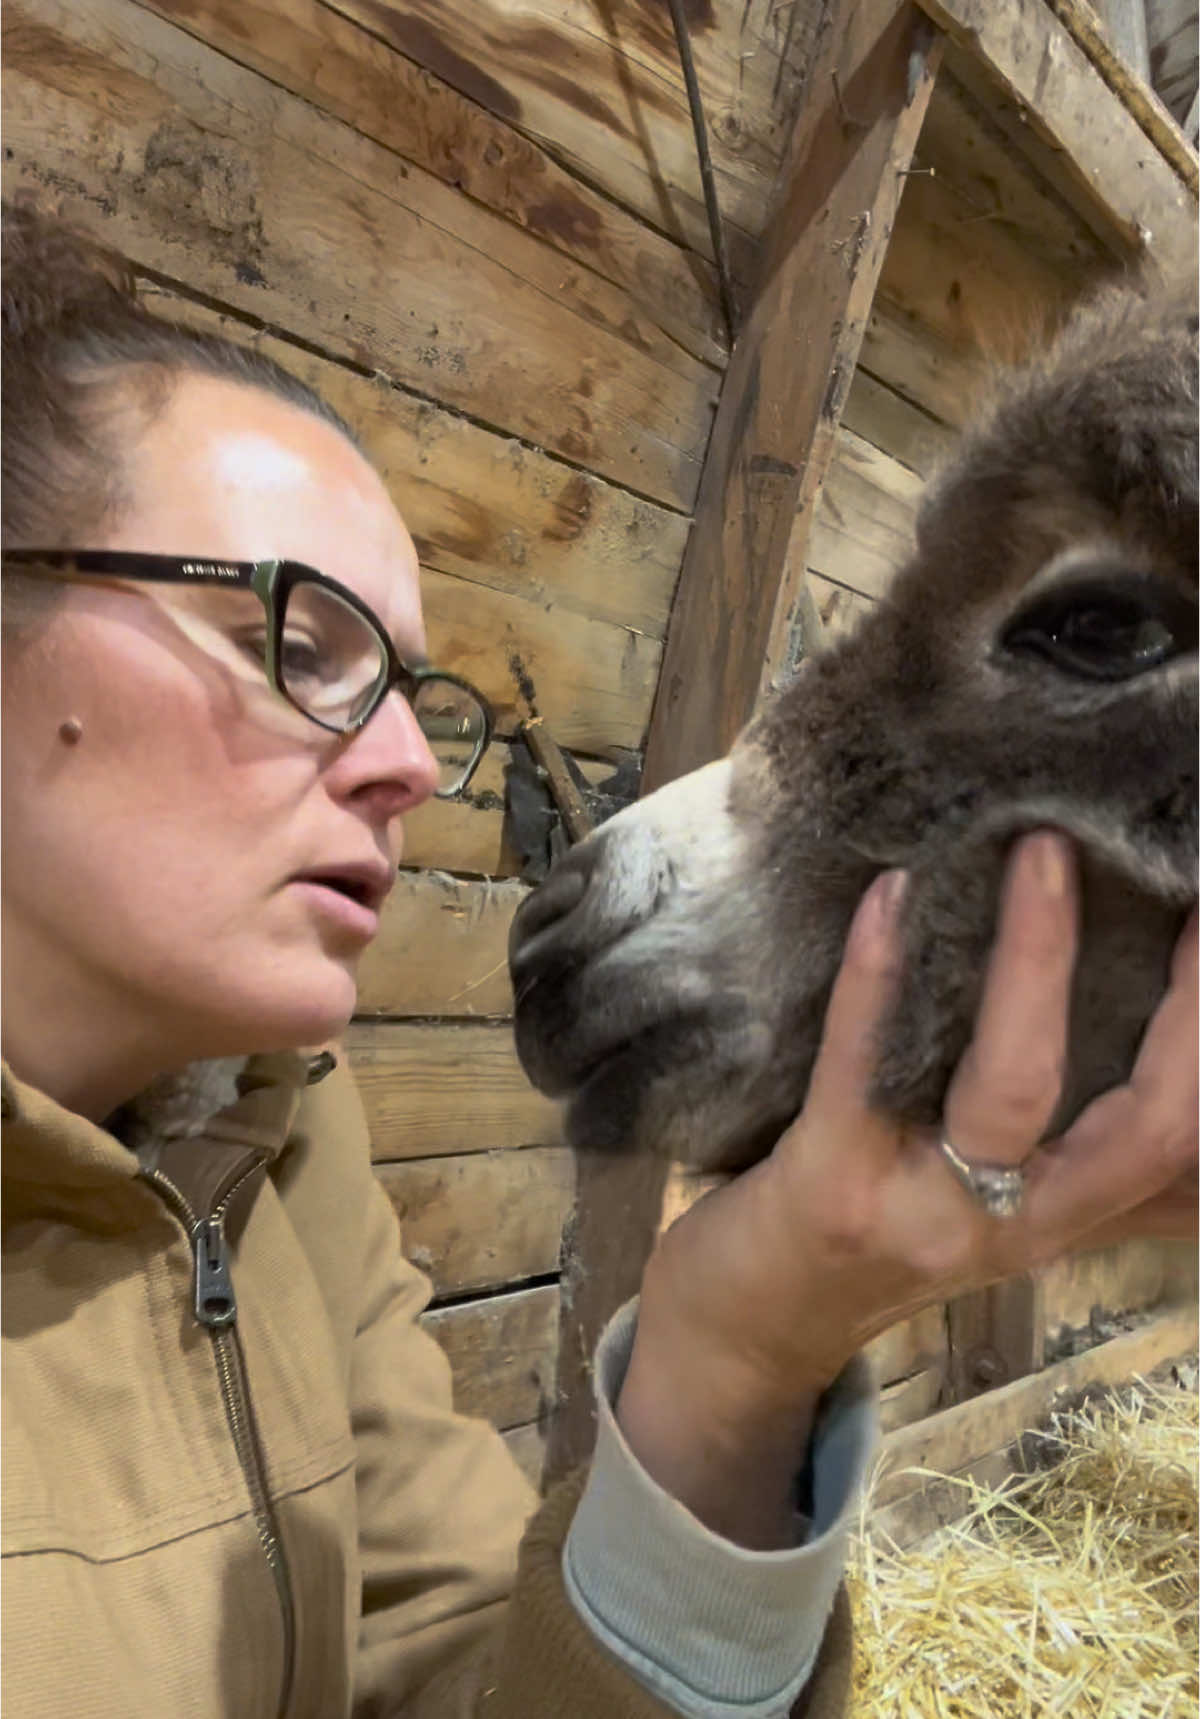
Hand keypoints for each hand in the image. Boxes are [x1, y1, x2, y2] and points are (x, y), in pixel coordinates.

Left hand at [617, 833, 1197, 1545]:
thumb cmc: (875, 1232)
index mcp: (1068, 1215)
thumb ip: (1074, 1145)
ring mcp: (927, 1212)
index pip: (1179, 1133)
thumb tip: (1162, 1069)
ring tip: (1042, 853)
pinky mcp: (832, 1187)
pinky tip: (889, 895)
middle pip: (1142, 1125)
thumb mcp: (994, 1201)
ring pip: (1011, 1088)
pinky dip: (879, 974)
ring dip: (1034, 959)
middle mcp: (1020, 1226)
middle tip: (1180, 882)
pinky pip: (866, 1066)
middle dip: (1184, 1005)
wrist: (747, 1326)